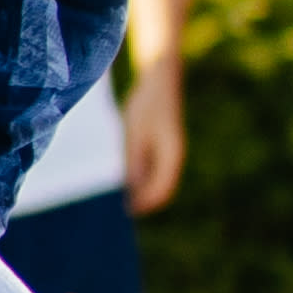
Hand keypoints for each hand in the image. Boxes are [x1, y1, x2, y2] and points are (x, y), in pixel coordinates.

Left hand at [121, 38, 187, 215]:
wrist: (158, 78)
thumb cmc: (146, 104)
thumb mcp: (135, 134)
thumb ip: (135, 163)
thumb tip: (133, 192)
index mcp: (171, 156)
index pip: (161, 191)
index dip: (144, 205)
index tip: (125, 213)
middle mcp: (174, 158)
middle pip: (161, 191)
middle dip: (144, 203)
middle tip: (119, 213)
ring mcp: (170, 153)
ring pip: (158, 183)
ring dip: (142, 193)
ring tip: (119, 200)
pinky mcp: (163, 147)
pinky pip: (154, 172)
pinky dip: (142, 181)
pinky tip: (124, 181)